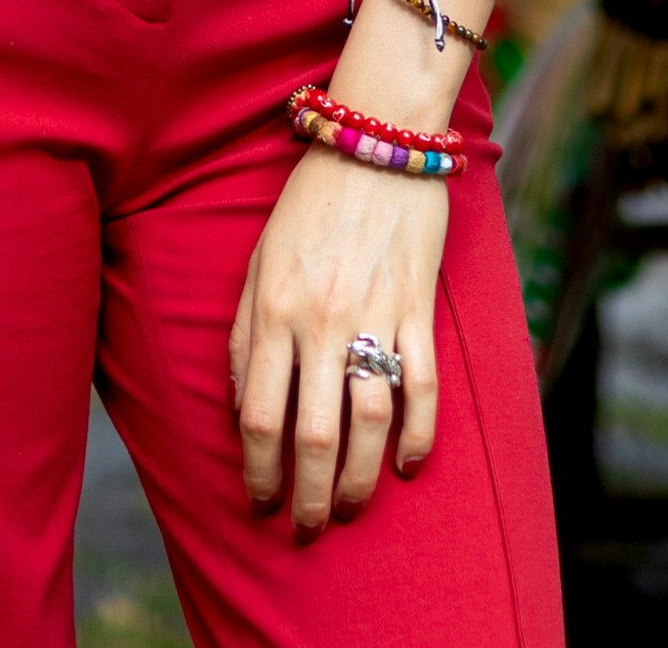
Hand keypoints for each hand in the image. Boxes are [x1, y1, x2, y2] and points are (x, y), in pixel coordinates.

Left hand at [229, 144, 448, 528]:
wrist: (374, 141)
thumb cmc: (308, 205)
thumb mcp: (258, 262)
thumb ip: (247, 337)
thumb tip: (245, 410)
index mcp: (275, 309)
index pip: (261, 417)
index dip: (259, 472)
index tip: (261, 502)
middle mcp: (322, 320)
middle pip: (314, 434)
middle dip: (308, 495)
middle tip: (307, 528)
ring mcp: (375, 315)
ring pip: (370, 423)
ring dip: (360, 479)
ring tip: (350, 507)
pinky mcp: (418, 307)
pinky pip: (422, 387)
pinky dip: (419, 435)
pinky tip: (410, 465)